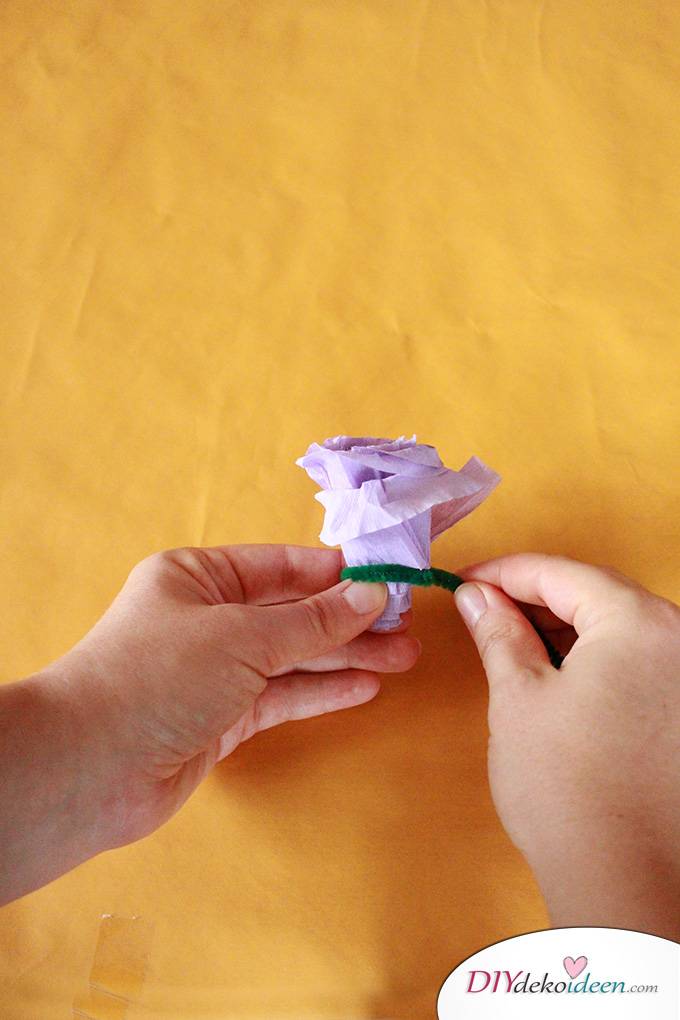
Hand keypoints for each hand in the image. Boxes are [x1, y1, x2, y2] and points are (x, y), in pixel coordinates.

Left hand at [1, 545, 419, 903]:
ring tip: (403, 658)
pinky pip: (282, 696)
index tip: (391, 577)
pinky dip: (321, 691)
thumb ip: (312, 621)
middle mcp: (208, 618)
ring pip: (293, 657)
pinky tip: (365, 687)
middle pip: (293, 613)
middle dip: (350, 620)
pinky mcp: (222, 718)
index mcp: (199, 577)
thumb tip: (371, 595)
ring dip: (346, 657)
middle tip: (409, 626)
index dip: (337, 572)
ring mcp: (216, 671)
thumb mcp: (242, 637)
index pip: (282, 566)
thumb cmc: (158, 676)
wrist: (90, 767)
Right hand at [452, 553, 679, 938]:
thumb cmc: (567, 789)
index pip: (563, 573)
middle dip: (533, 598)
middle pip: (597, 595)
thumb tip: (478, 597)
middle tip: (480, 611)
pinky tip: (556, 675)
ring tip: (510, 645)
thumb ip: (498, 632)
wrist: (624, 884)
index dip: (504, 572)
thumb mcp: (518, 697)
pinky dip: (594, 658)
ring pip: (618, 628)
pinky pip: (638, 660)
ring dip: (564, 628)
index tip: (465, 580)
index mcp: (640, 624)